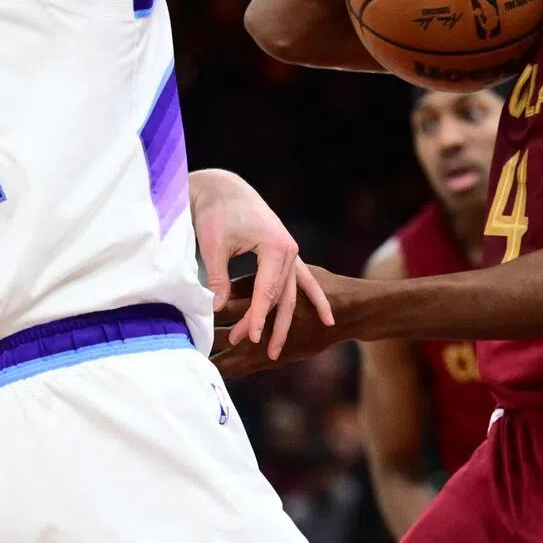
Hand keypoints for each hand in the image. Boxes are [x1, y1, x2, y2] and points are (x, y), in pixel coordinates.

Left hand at [189, 168, 332, 359]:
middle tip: (266, 353)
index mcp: (275, 247)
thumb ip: (217, 279)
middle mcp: (290, 251)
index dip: (258, 317)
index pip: (267, 291)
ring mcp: (292, 252)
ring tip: (279, 349)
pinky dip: (314, 299)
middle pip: (283, 296)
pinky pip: (303, 281)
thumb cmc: (218, 214)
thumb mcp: (215, 246)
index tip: (249, 339)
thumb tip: (215, 310)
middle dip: (272, 325)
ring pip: (292, 293)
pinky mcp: (287, 253)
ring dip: (285, 320)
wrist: (225, 189)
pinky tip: (327, 318)